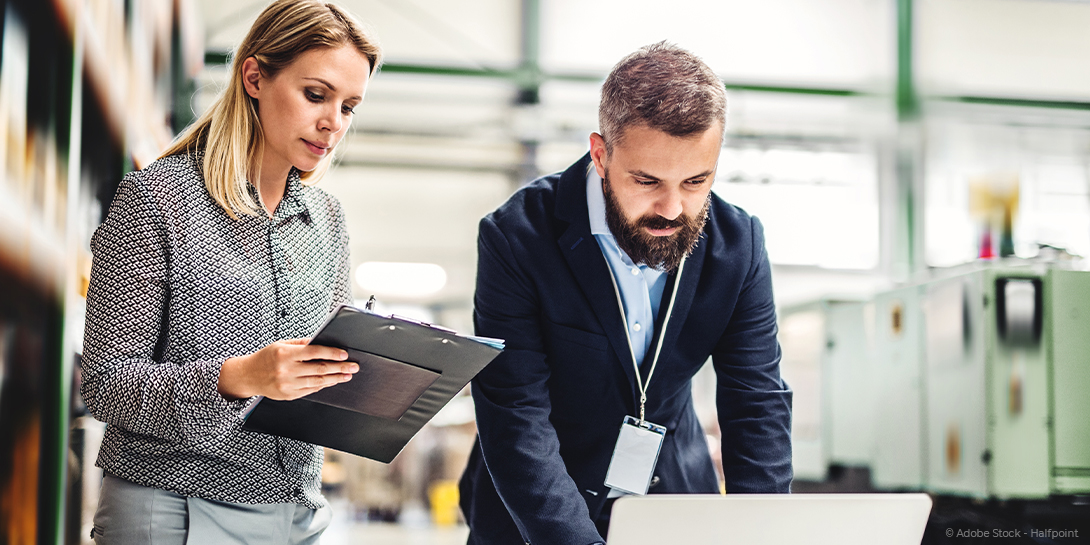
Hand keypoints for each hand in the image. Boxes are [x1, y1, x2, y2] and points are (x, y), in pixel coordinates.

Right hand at [218, 338, 357, 400]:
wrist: (248, 376)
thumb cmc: (266, 358)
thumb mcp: (281, 345)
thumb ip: (302, 344)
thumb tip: (321, 342)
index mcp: (285, 354)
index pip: (314, 352)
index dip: (332, 353)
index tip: (344, 354)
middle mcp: (286, 370)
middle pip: (319, 369)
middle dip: (340, 367)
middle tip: (353, 366)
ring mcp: (287, 385)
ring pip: (317, 382)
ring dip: (335, 379)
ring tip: (346, 375)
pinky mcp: (288, 395)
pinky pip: (309, 390)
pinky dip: (322, 386)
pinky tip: (331, 382)